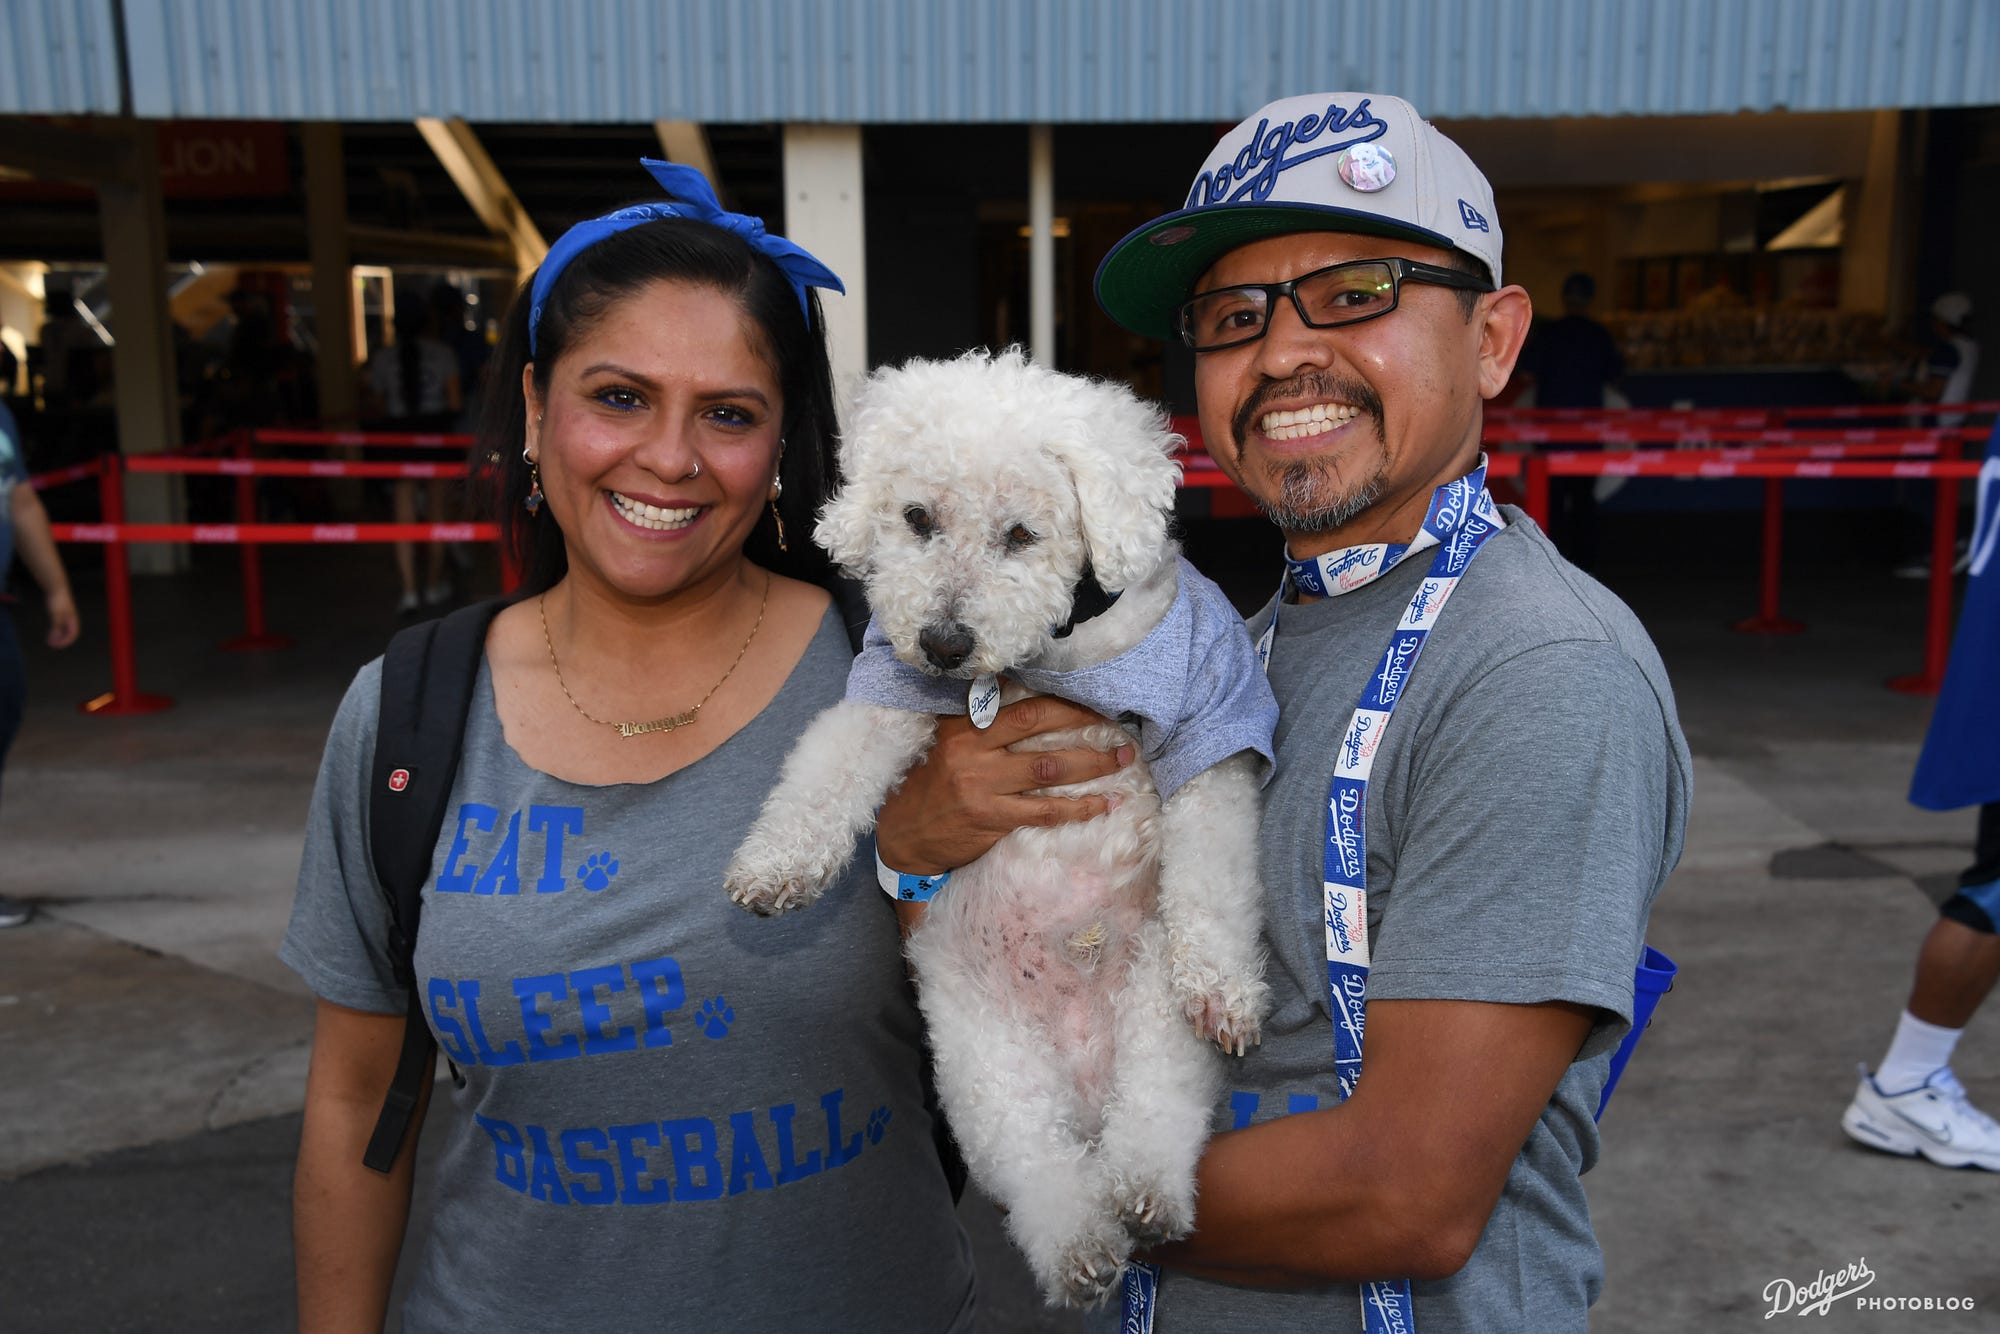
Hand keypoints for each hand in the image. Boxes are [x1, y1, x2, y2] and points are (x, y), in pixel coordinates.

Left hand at [45, 588, 78, 648]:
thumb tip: (56, 639)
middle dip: (60, 641)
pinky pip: (59, 627)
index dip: (65, 642)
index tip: (55, 645)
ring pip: (63, 631)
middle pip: (68, 634)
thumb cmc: (58, 602)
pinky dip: (55, 631)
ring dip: (57, 637)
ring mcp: (66, 618)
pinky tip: (49, 633)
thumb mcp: (56, 615)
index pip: (72, 635)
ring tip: (48, 640)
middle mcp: (71, 620)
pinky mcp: (60, 615)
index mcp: (73, 621)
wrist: (56, 589)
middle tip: (50, 644)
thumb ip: (56, 627)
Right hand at [875, 693, 1133, 873]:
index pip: (1016, 701)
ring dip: (1091, 763)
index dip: (1056, 698)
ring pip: (1048, 769)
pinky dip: (1078, 808)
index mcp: (962, 726)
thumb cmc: (930, 784)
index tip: (1089, 695)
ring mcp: (983, 786)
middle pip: (1036, 724)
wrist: (903, 836)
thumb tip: (1016, 688)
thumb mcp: (943, 742)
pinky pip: (1045, 811)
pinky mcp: (992, 819)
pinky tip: (1103, 805)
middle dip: (1081, 719)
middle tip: (1116, 723)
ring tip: (1122, 759)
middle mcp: (971, 750)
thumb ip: (975, 719)